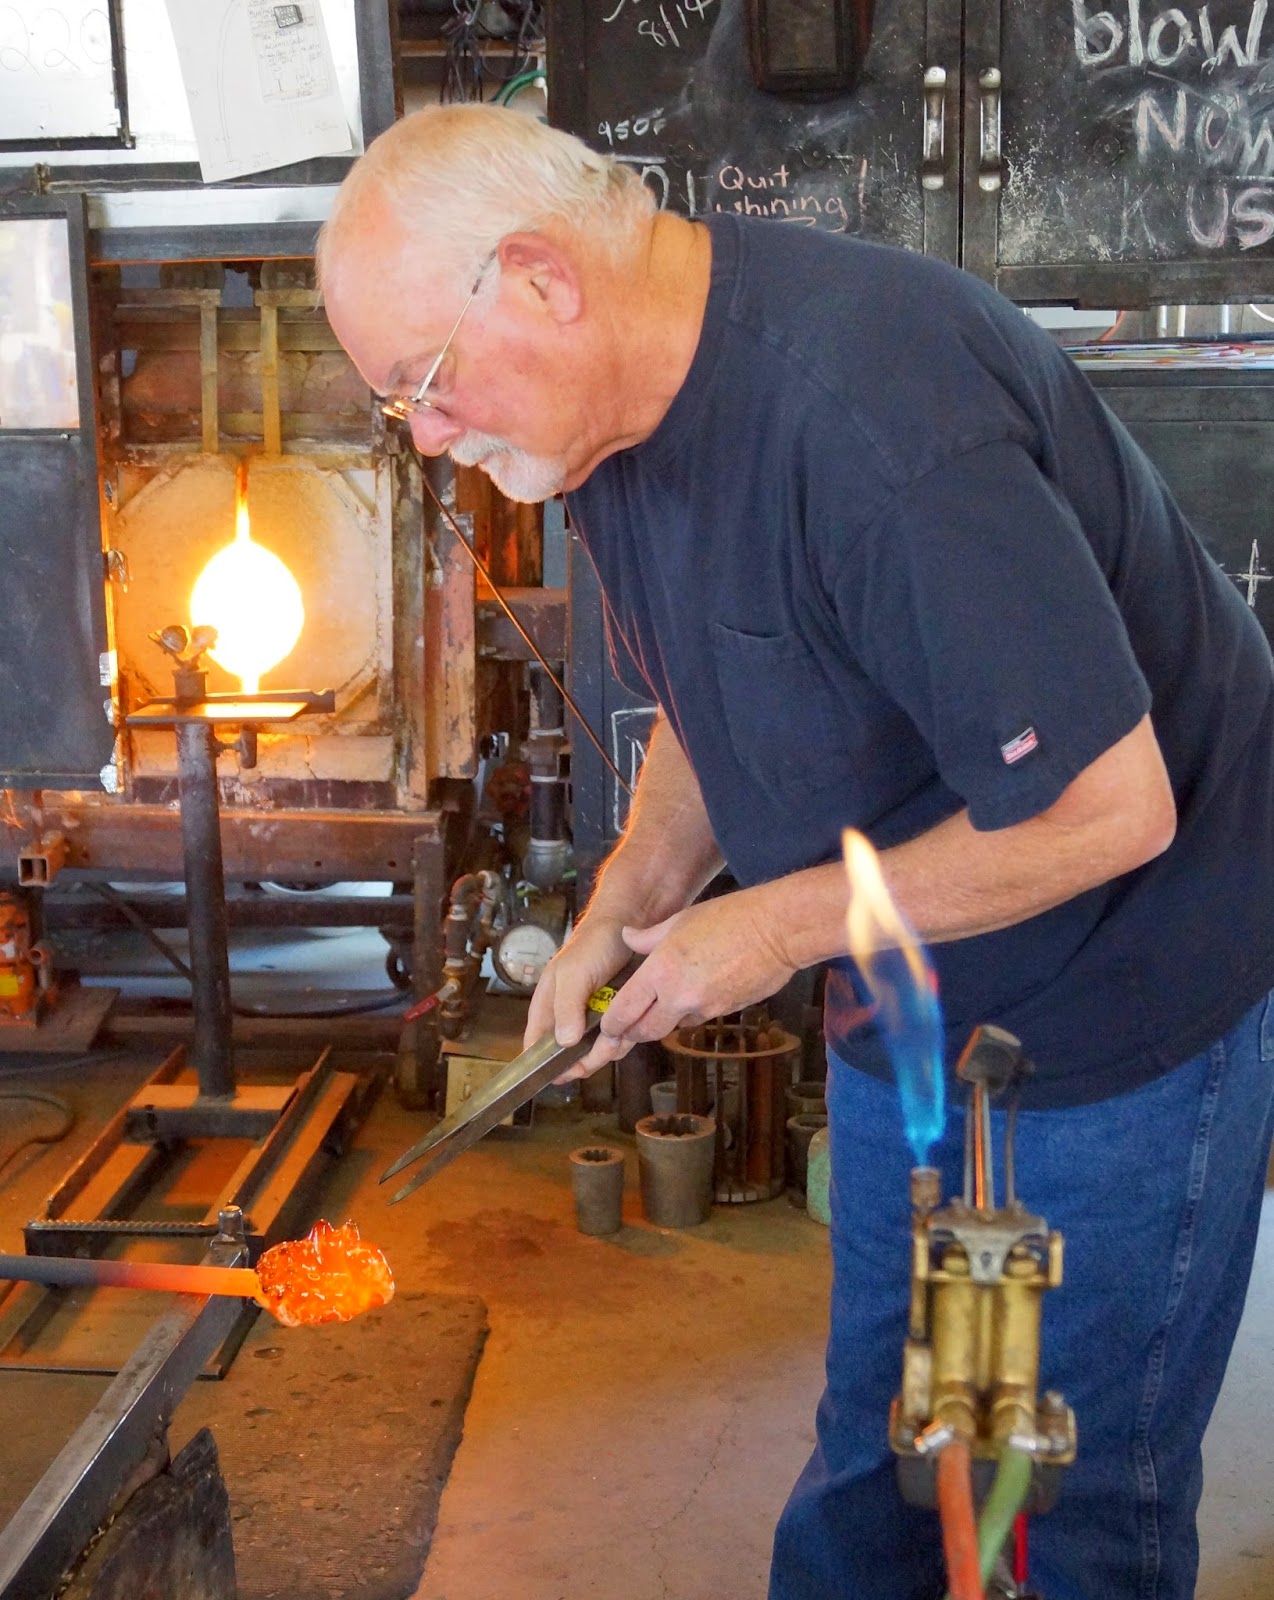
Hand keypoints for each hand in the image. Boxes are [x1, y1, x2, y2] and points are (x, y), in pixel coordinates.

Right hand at [524, 914, 630, 1069]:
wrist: (634, 923)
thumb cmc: (594, 944)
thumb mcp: (574, 974)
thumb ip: (566, 1007)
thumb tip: (563, 1043)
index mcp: (548, 1003)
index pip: (536, 1040)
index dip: (540, 1063)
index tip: (553, 1078)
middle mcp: (569, 1013)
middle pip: (569, 1052)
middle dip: (583, 1060)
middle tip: (594, 1061)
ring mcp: (594, 1016)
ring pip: (596, 1048)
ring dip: (606, 1050)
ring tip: (616, 1040)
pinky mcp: (618, 1015)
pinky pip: (618, 1038)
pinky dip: (623, 1040)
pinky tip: (629, 1032)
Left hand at [557, 885, 797, 1079]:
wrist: (777, 930)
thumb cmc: (730, 917)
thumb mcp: (681, 919)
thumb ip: (647, 937)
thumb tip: (626, 937)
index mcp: (661, 971)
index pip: (624, 1011)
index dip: (611, 1025)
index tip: (606, 1027)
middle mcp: (678, 996)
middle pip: (645, 1032)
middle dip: (632, 1034)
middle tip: (625, 1029)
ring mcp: (704, 1007)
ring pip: (672, 1027)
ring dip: (662, 1022)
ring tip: (659, 1007)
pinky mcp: (725, 1012)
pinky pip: (697, 1020)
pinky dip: (689, 1013)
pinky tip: (692, 995)